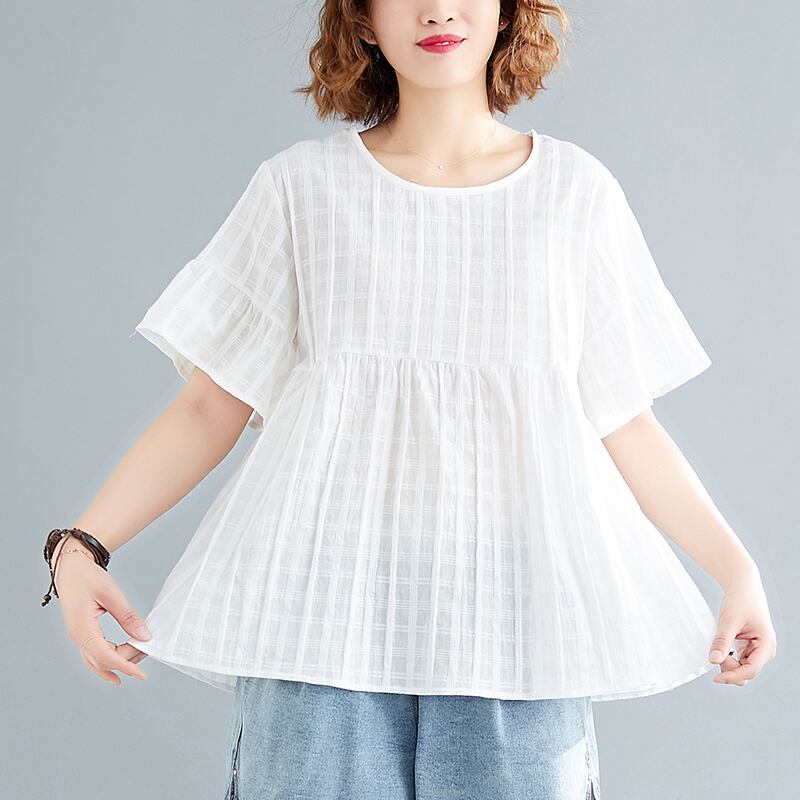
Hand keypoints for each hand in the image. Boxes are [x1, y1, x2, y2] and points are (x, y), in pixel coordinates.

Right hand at [50, 536, 150, 684]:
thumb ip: (128, 616)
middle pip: (102, 661)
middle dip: (125, 663)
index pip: (105, 657)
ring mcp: (77, 636)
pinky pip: (93, 654)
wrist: (70, 567)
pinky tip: (119, 665)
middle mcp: (77, 637)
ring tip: (137, 663)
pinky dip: (107, 661)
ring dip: (116, 664)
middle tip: (148, 653)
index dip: (125, 666)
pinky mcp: (81, 633)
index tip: (142, 674)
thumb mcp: (111, 594)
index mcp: (82, 629)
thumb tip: (144, 636)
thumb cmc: (87, 577)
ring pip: (95, 662)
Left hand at [708, 569, 776, 686]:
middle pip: (746, 672)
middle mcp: (765, 650)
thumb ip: (721, 641)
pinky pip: (738, 661)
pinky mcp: (749, 648)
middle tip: (716, 650)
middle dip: (729, 667)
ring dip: (727, 662)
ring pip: (741, 669)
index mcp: (766, 645)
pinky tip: (722, 647)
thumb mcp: (729, 620)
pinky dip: (727, 657)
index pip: (751, 670)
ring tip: (720, 644)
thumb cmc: (741, 599)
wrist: (743, 586)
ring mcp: (757, 650)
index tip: (716, 678)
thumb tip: (713, 660)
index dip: (733, 676)